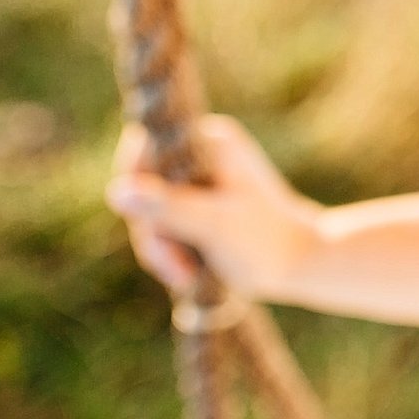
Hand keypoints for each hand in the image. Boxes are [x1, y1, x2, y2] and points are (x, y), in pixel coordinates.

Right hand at [106, 114, 322, 301]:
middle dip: (153, 232)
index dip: (134, 186)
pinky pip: (164, 226)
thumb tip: (116, 191)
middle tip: (174, 268)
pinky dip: (170, 252)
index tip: (149, 230)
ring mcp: (197, 181)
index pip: (146, 149)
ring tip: (185, 276)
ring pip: (151, 212)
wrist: (302, 262)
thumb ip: (167, 206)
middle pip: (144, 187)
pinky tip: (187, 273)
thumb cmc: (265, 239)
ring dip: (161, 249)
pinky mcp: (197, 206)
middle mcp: (200, 154)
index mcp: (209, 141)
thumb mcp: (214, 224)